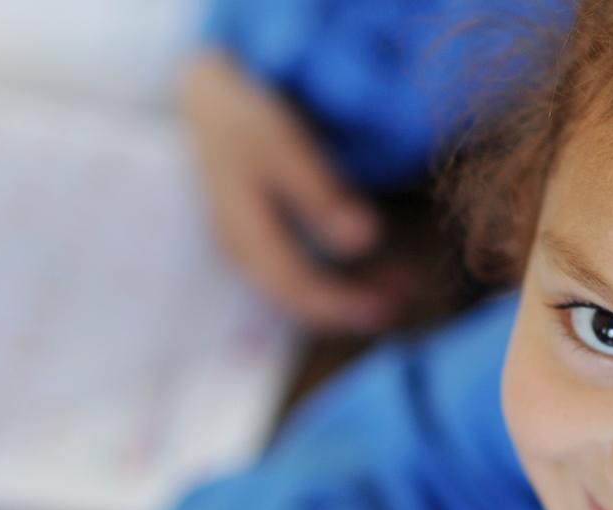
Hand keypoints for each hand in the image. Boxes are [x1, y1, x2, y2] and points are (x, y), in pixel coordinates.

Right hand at [180, 51, 411, 332]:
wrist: (205, 98)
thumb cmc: (243, 117)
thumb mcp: (283, 147)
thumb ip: (321, 195)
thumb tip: (364, 240)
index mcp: (244, 236)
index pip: (295, 288)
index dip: (342, 304)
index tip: (388, 307)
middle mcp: (244, 253)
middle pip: (301, 296)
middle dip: (353, 304)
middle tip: (408, 298)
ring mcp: (252, 247)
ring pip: (304, 285)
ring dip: (351, 289)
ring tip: (403, 284)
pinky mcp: (263, 236)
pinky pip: (302, 268)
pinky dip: (340, 271)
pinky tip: (373, 262)